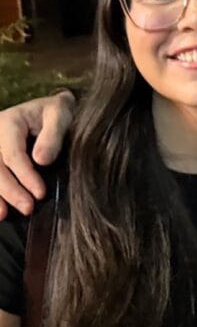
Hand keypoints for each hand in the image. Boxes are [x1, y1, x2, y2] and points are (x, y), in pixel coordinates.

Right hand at [0, 91, 75, 217]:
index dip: (25, 175)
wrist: (48, 111)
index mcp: (9, 122)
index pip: (13, 153)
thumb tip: (41, 160)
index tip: (40, 193)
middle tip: (28, 208)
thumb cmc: (56, 113)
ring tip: (4, 215)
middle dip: (10, 190)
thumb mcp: (60, 114)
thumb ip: (53, 135)